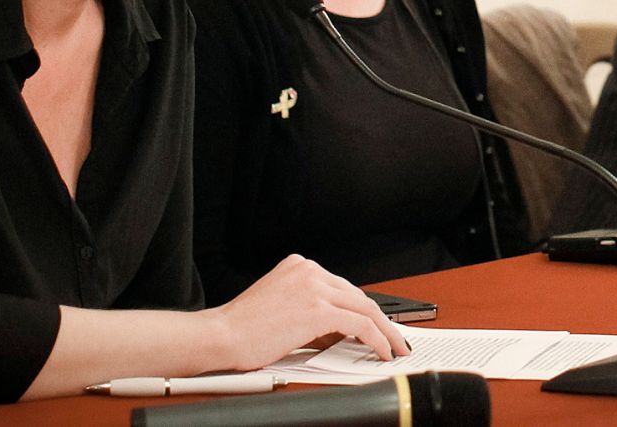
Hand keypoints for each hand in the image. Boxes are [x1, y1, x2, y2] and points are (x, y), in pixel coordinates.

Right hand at [212, 254, 407, 370]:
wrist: (221, 335)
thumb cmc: (243, 328)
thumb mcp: (282, 306)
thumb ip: (312, 311)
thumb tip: (342, 330)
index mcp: (299, 265)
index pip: (343, 288)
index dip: (364, 309)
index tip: (377, 325)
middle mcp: (309, 270)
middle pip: (359, 295)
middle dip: (381, 320)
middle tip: (395, 338)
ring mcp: (314, 286)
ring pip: (366, 308)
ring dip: (386, 331)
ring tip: (395, 348)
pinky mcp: (318, 308)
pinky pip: (360, 324)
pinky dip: (376, 339)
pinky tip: (381, 352)